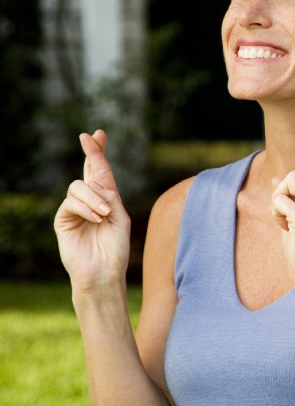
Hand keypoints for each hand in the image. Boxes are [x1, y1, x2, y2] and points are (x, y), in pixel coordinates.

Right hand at [54, 130, 131, 287]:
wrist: (103, 272)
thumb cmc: (115, 249)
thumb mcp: (120, 218)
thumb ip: (111, 197)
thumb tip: (96, 182)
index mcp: (106, 199)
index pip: (101, 171)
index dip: (98, 152)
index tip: (99, 133)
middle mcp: (90, 201)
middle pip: (87, 170)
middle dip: (91, 152)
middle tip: (88, 138)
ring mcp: (75, 209)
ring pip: (79, 187)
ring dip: (95, 199)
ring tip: (106, 214)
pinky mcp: (63, 219)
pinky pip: (71, 203)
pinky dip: (86, 209)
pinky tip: (97, 219)